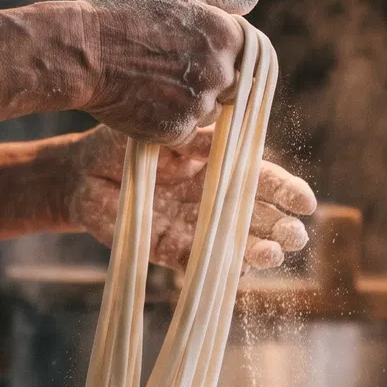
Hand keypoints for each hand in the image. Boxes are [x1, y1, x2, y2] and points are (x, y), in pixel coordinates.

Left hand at [59, 126, 317, 270]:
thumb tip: (234, 115)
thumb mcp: (163, 130)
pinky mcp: (166, 247)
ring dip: (255, 250)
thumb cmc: (123, 141)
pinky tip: (240, 272)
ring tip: (275, 255)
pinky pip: (193, 259)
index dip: (284, 191)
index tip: (306, 203)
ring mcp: (191, 224)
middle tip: (298, 236)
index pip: (258, 177)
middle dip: (279, 226)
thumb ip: (195, 132)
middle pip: (253, 214)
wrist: (80, 171)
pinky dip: (214, 266)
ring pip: (230, 241)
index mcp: (216, 163)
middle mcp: (210, 198)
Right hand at [71, 0, 257, 146]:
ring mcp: (199, 105)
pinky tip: (143, 101)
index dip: (219, 54)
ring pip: (209, 112)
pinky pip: (184, 133)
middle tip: (167, 67)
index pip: (246, 56)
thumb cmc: (123, 13)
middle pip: (231, 87)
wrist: (80, 52)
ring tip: (151, 83)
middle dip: (207, 80)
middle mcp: (221, 72)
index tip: (190, 50)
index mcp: (227, 35)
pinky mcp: (176, 131)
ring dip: (189, 104)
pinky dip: (167, 122)